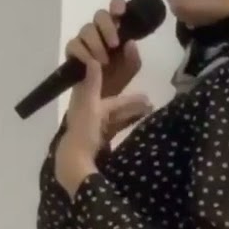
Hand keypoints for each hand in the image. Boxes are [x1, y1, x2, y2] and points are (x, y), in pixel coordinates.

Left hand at [55, 59, 152, 196]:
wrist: (76, 168)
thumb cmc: (83, 136)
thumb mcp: (89, 108)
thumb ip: (92, 85)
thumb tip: (92, 59)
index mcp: (84, 108)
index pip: (109, 100)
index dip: (126, 97)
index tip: (144, 94)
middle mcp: (88, 119)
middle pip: (113, 110)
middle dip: (131, 106)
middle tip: (152, 105)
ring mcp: (93, 135)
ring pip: (115, 121)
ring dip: (131, 116)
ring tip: (150, 114)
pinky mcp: (98, 148)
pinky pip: (114, 132)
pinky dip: (126, 127)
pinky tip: (139, 127)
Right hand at [64, 0, 142, 97]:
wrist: (101, 96)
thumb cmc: (117, 76)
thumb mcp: (130, 68)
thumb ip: (133, 56)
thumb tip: (130, 43)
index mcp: (116, 29)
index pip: (115, 8)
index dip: (117, 5)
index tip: (120, 12)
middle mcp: (99, 30)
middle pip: (99, 15)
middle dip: (107, 27)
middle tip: (114, 44)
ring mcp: (84, 39)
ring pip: (87, 29)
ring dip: (96, 44)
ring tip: (103, 61)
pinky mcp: (72, 51)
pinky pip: (74, 44)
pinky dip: (83, 53)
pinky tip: (90, 63)